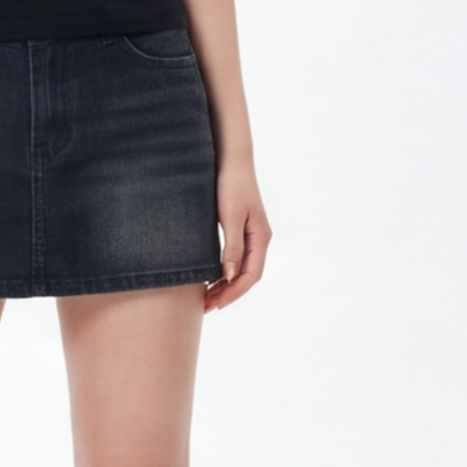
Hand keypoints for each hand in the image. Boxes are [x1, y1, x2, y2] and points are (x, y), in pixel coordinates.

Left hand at [205, 162, 270, 312]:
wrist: (231, 159)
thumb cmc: (231, 185)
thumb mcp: (230, 218)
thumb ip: (232, 247)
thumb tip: (229, 276)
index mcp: (261, 238)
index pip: (250, 275)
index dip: (233, 292)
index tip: (215, 304)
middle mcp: (259, 238)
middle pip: (246, 275)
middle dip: (227, 293)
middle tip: (205, 307)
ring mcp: (251, 233)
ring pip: (240, 267)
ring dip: (225, 284)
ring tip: (206, 297)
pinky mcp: (241, 227)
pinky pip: (235, 256)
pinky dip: (223, 270)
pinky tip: (210, 275)